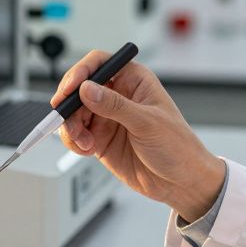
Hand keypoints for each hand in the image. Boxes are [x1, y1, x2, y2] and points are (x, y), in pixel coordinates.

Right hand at [54, 51, 225, 221]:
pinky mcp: (100, 139)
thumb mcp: (147, 122)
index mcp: (133, 80)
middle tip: (64, 118)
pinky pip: (76, 134)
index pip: (99, 63)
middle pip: (79, 88)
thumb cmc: (177, 146)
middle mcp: (117, 95)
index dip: (80, 72)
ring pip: (74, 112)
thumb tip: (87, 89)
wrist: (180, 183)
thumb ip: (115, 106)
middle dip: (69, 104)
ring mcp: (107, 117)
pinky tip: (86, 149)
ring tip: (82, 142)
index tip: (70, 89)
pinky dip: (73, 141)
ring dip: (70, 126)